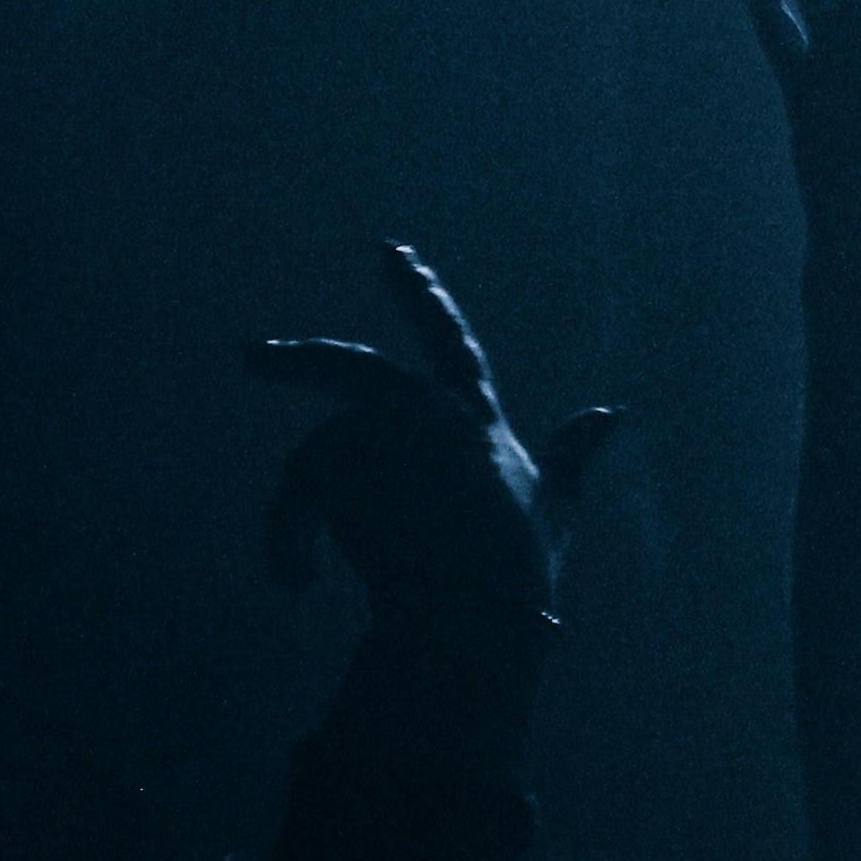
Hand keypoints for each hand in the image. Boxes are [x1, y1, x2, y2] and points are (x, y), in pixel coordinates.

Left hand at [248, 244, 618, 616]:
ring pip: (316, 458)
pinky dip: (289, 539)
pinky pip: (294, 498)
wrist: (468, 605)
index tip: (395, 255)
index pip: (448, 341)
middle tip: (250, 356)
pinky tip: (299, 578)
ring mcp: (379, 434)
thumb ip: (572, 455)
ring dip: (299, 511)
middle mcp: (425, 412)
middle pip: (350, 369)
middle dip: (299, 359)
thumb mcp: (554, 503)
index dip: (422, 295)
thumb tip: (610, 413)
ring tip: (298, 568)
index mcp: (475, 416)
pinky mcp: (339, 464)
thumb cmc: (515, 567)